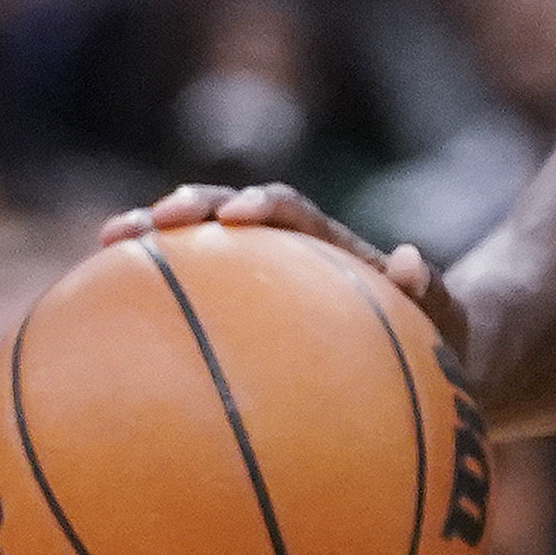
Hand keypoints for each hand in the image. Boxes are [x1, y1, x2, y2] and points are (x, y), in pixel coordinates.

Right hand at [107, 182, 469, 358]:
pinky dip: (156, 296)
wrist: (438, 348)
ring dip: (156, 238)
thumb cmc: (443, 337)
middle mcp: (294, 251)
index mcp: (336, 248)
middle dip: (190, 206)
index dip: (268, 206)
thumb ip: (435, 296)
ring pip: (203, 247)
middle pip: (232, 212)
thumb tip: (411, 261)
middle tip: (149, 220)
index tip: (241, 215)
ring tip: (107, 240)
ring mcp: (265, 278)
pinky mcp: (246, 307)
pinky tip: (110, 321)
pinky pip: (197, 298)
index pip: (297, 213)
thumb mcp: (448, 321)